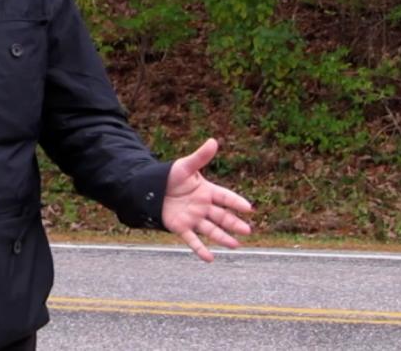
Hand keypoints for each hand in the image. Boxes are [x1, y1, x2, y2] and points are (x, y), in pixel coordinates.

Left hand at [163, 138, 252, 262]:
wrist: (151, 188)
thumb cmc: (170, 176)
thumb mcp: (185, 166)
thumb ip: (200, 157)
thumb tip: (213, 141)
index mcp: (206, 191)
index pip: (224, 196)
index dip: (235, 202)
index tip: (249, 208)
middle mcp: (203, 206)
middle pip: (222, 216)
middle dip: (234, 223)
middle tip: (248, 230)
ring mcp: (193, 218)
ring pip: (211, 230)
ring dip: (223, 238)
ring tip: (236, 245)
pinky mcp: (181, 227)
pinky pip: (192, 240)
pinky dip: (200, 249)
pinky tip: (210, 258)